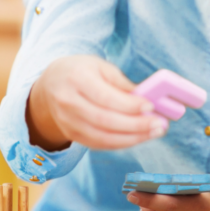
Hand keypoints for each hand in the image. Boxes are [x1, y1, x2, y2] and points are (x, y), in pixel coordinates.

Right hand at [27, 56, 167, 150]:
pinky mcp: (72, 135)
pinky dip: (122, 143)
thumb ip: (121, 82)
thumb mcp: (100, 66)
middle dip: (136, 125)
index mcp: (76, 79)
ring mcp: (68, 122)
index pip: (105, 97)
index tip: (151, 106)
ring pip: (102, 137)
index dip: (129, 105)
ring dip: (133, 138)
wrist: (50, 85)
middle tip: (160, 124)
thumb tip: (146, 97)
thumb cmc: (81, 71)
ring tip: (155, 132)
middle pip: (105, 120)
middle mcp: (68, 102)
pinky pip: (99, 144)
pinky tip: (139, 137)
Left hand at [127, 191, 209, 210]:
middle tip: (144, 194)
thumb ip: (175, 187)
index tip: (132, 194)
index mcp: (201, 208)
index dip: (148, 199)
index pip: (169, 205)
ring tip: (153, 207)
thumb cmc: (200, 202)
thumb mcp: (195, 190)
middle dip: (144, 203)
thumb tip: (146, 186)